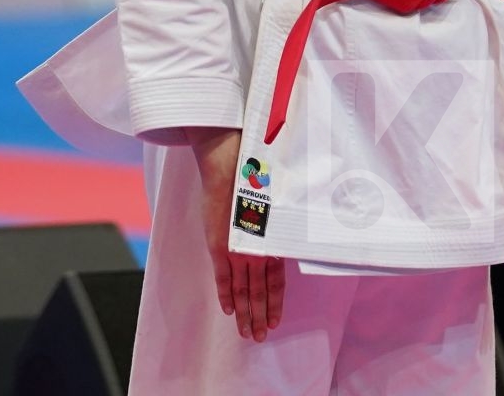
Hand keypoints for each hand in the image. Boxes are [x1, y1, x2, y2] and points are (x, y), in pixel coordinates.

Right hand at [186, 126, 284, 341]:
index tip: (274, 321)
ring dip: (245, 313)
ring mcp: (238, 249)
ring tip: (246, 333)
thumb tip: (284, 239)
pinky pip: (223, 278)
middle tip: (259, 337)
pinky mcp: (220, 246)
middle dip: (259, 316)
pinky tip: (228, 311)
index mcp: (271, 240)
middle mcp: (257, 249)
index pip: (276, 280)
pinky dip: (226, 295)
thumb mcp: (273, 206)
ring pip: (243, 290)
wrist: (230, 166)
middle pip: (260, 291)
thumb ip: (276, 228)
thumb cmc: (255, 179)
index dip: (275, 302)